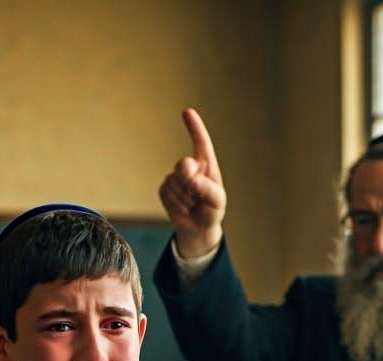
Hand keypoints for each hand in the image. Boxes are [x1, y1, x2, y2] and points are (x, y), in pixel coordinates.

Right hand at [159, 108, 226, 257]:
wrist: (198, 227)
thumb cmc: (212, 210)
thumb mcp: (217, 201)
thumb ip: (208, 189)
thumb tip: (192, 180)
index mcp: (206, 164)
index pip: (200, 142)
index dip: (194, 127)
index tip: (187, 112)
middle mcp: (190, 167)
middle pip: (183, 165)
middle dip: (187, 179)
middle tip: (194, 192)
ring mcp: (176, 177)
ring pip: (174, 182)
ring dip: (185, 199)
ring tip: (193, 205)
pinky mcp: (165, 189)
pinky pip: (167, 193)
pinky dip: (177, 204)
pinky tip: (184, 208)